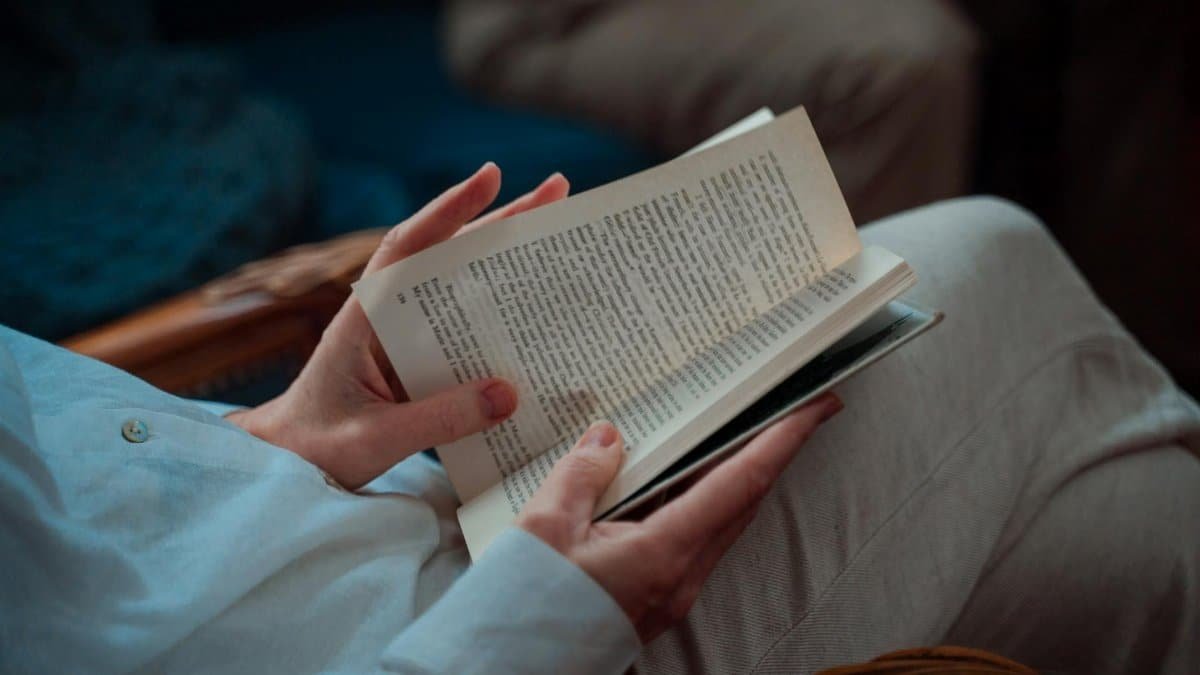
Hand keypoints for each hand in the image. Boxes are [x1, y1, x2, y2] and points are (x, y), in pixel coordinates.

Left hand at [229, 163, 569, 487]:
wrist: (287, 463)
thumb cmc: (316, 447)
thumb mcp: (375, 440)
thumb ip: (438, 420)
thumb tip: (509, 394)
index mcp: (363, 318)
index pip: (406, 248)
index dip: (447, 210)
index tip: (491, 176)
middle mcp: (386, 315)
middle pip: (445, 254)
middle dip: (499, 221)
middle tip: (555, 191)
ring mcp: (404, 335)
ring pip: (458, 286)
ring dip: (504, 261)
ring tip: (556, 234)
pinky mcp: (419, 360)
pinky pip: (464, 329)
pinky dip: (499, 314)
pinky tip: (536, 311)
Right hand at [516, 393, 843, 642]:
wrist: (508, 667)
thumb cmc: (524, 607)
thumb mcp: (544, 527)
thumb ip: (583, 473)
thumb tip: (609, 437)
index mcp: (664, 553)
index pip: (741, 484)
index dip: (783, 440)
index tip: (815, 407)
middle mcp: (681, 576)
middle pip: (743, 503)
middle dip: (771, 453)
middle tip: (785, 409)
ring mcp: (672, 592)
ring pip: (722, 523)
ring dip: (737, 477)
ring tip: (735, 435)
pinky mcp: (656, 598)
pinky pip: (694, 540)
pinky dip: (701, 502)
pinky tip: (679, 482)